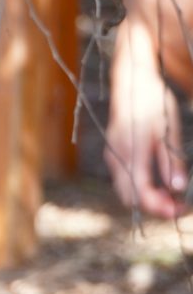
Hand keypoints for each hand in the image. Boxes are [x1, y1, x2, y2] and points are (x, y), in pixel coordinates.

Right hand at [106, 22, 188, 218]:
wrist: (131, 81)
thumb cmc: (153, 102)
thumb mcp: (168, 130)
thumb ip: (171, 161)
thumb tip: (178, 188)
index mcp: (131, 154)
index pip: (143, 194)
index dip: (161, 207)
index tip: (181, 212)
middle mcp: (117, 159)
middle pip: (132, 199)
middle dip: (155, 207)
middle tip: (180, 207)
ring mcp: (112, 157)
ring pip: (126, 191)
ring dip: (148, 199)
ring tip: (172, 197)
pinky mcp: (113, 153)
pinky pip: (124, 180)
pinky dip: (141, 187)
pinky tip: (158, 183)